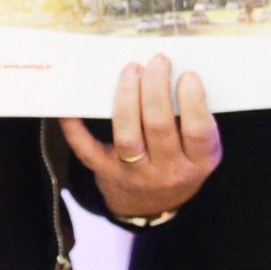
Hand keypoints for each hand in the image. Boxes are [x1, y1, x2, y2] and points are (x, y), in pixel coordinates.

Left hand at [60, 54, 220, 219]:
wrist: (150, 207)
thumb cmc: (178, 165)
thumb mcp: (198, 151)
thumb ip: (192, 120)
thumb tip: (174, 73)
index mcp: (198, 162)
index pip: (198, 131)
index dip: (193, 100)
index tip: (187, 75)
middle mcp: (168, 170)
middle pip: (158, 125)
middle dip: (155, 87)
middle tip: (157, 61)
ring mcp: (135, 174)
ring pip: (127, 135)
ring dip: (127, 97)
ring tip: (131, 70)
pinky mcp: (106, 173)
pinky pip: (86, 149)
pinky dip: (76, 127)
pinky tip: (72, 105)